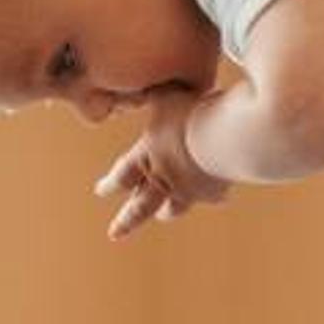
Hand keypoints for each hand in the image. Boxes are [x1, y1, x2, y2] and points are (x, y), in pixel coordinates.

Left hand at [94, 88, 231, 239]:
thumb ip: (151, 95)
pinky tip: (218, 195)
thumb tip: (137, 89)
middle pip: (139, 206)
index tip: (100, 191)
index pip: (122, 175)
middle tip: (114, 234)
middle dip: (126, 221)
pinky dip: (212, 195)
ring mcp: (189, 190)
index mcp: (147, 156)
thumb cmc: (191, 113)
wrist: (223, 138)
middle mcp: (164, 179)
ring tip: (163, 216)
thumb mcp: (165, 96)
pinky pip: (211, 196)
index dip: (109, 184)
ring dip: (166, 212)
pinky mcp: (215, 191)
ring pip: (173, 208)